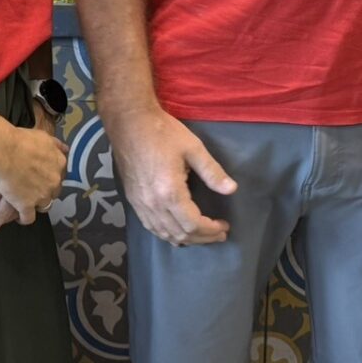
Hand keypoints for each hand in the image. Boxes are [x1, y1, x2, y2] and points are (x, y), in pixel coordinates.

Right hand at [0, 116, 68, 228]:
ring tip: (27, 202)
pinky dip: (23, 218)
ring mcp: (42, 195)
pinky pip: (29, 218)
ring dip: (37, 205)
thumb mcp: (43, 137)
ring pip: (44, 206)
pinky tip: (18, 216)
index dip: (49, 178)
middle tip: (33, 189)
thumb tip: (65, 149)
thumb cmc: (20, 140)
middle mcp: (54, 181)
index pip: (59, 176)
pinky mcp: (26, 206)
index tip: (41, 177)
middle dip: (45, 191)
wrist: (4, 149)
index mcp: (59, 164)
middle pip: (53, 192)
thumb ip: (56, 145)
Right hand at [109, 102, 237, 245]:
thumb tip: (232, 189)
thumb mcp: (193, 148)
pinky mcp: (133, 201)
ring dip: (185, 239)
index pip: (193, 224)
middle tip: (218, 234)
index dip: (211, 230)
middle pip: (180, 234)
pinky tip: (177, 231)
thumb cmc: (162, 132)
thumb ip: (212, 172)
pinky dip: (167, 234)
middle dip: (202, 238)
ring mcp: (140, 204)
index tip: (224, 227)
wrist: (129, 123)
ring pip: (164, 234)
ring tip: (201, 235)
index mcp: (170, 192)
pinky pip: (151, 227)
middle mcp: (153, 204)